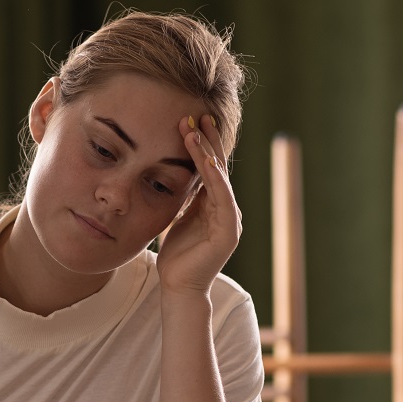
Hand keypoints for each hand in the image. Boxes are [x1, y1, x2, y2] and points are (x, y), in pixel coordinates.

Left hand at [155, 113, 241, 299]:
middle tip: (194, 114)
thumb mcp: (176, 218)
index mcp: (213, 204)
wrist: (179, 287)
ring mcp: (230, 218)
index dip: (200, 144)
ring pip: (218, 178)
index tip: (188, 121)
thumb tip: (172, 173)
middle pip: (216, 167)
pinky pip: (221, 198)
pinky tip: (204, 160)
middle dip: (206, 140)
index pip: (208, 168)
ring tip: (194, 130)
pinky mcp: (228, 231)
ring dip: (206, 153)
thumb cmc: (176, 256)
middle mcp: (226, 208)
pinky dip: (214, 178)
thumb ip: (182, 198)